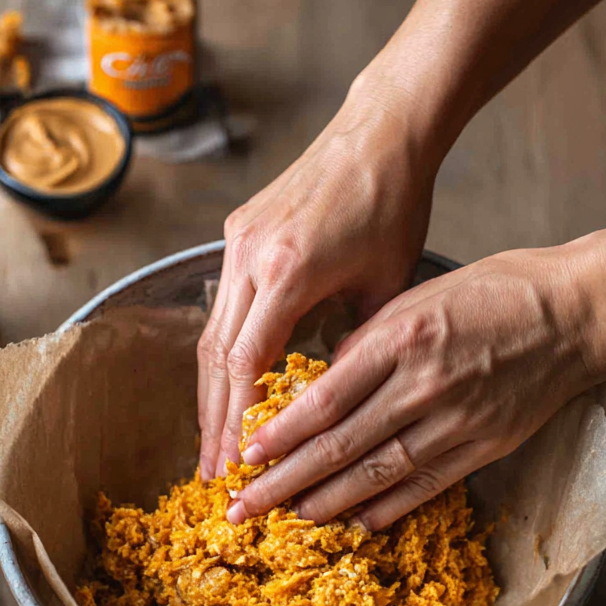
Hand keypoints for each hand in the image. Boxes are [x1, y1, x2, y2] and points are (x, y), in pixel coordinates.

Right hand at [196, 73, 436, 481]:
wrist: (379, 130)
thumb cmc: (394, 204)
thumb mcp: (386, 286)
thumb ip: (355, 345)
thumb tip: (334, 404)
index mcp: (287, 270)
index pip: (247, 362)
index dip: (239, 420)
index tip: (239, 466)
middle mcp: (250, 257)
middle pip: (216, 357)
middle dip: (214, 422)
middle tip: (213, 475)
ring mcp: (238, 243)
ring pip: (211, 335)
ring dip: (211, 395)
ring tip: (212, 446)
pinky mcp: (237, 233)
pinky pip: (221, 308)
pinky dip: (221, 356)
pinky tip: (224, 392)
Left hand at [228, 236, 605, 529]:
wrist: (575, 314)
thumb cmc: (495, 293)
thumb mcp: (419, 296)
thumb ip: (367, 340)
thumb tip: (320, 383)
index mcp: (400, 337)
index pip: (325, 399)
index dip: (281, 435)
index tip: (245, 456)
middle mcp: (423, 383)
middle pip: (339, 445)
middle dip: (284, 481)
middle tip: (244, 508)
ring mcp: (454, 421)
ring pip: (376, 473)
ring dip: (325, 503)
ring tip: (288, 520)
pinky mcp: (482, 447)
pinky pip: (423, 487)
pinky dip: (384, 508)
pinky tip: (352, 523)